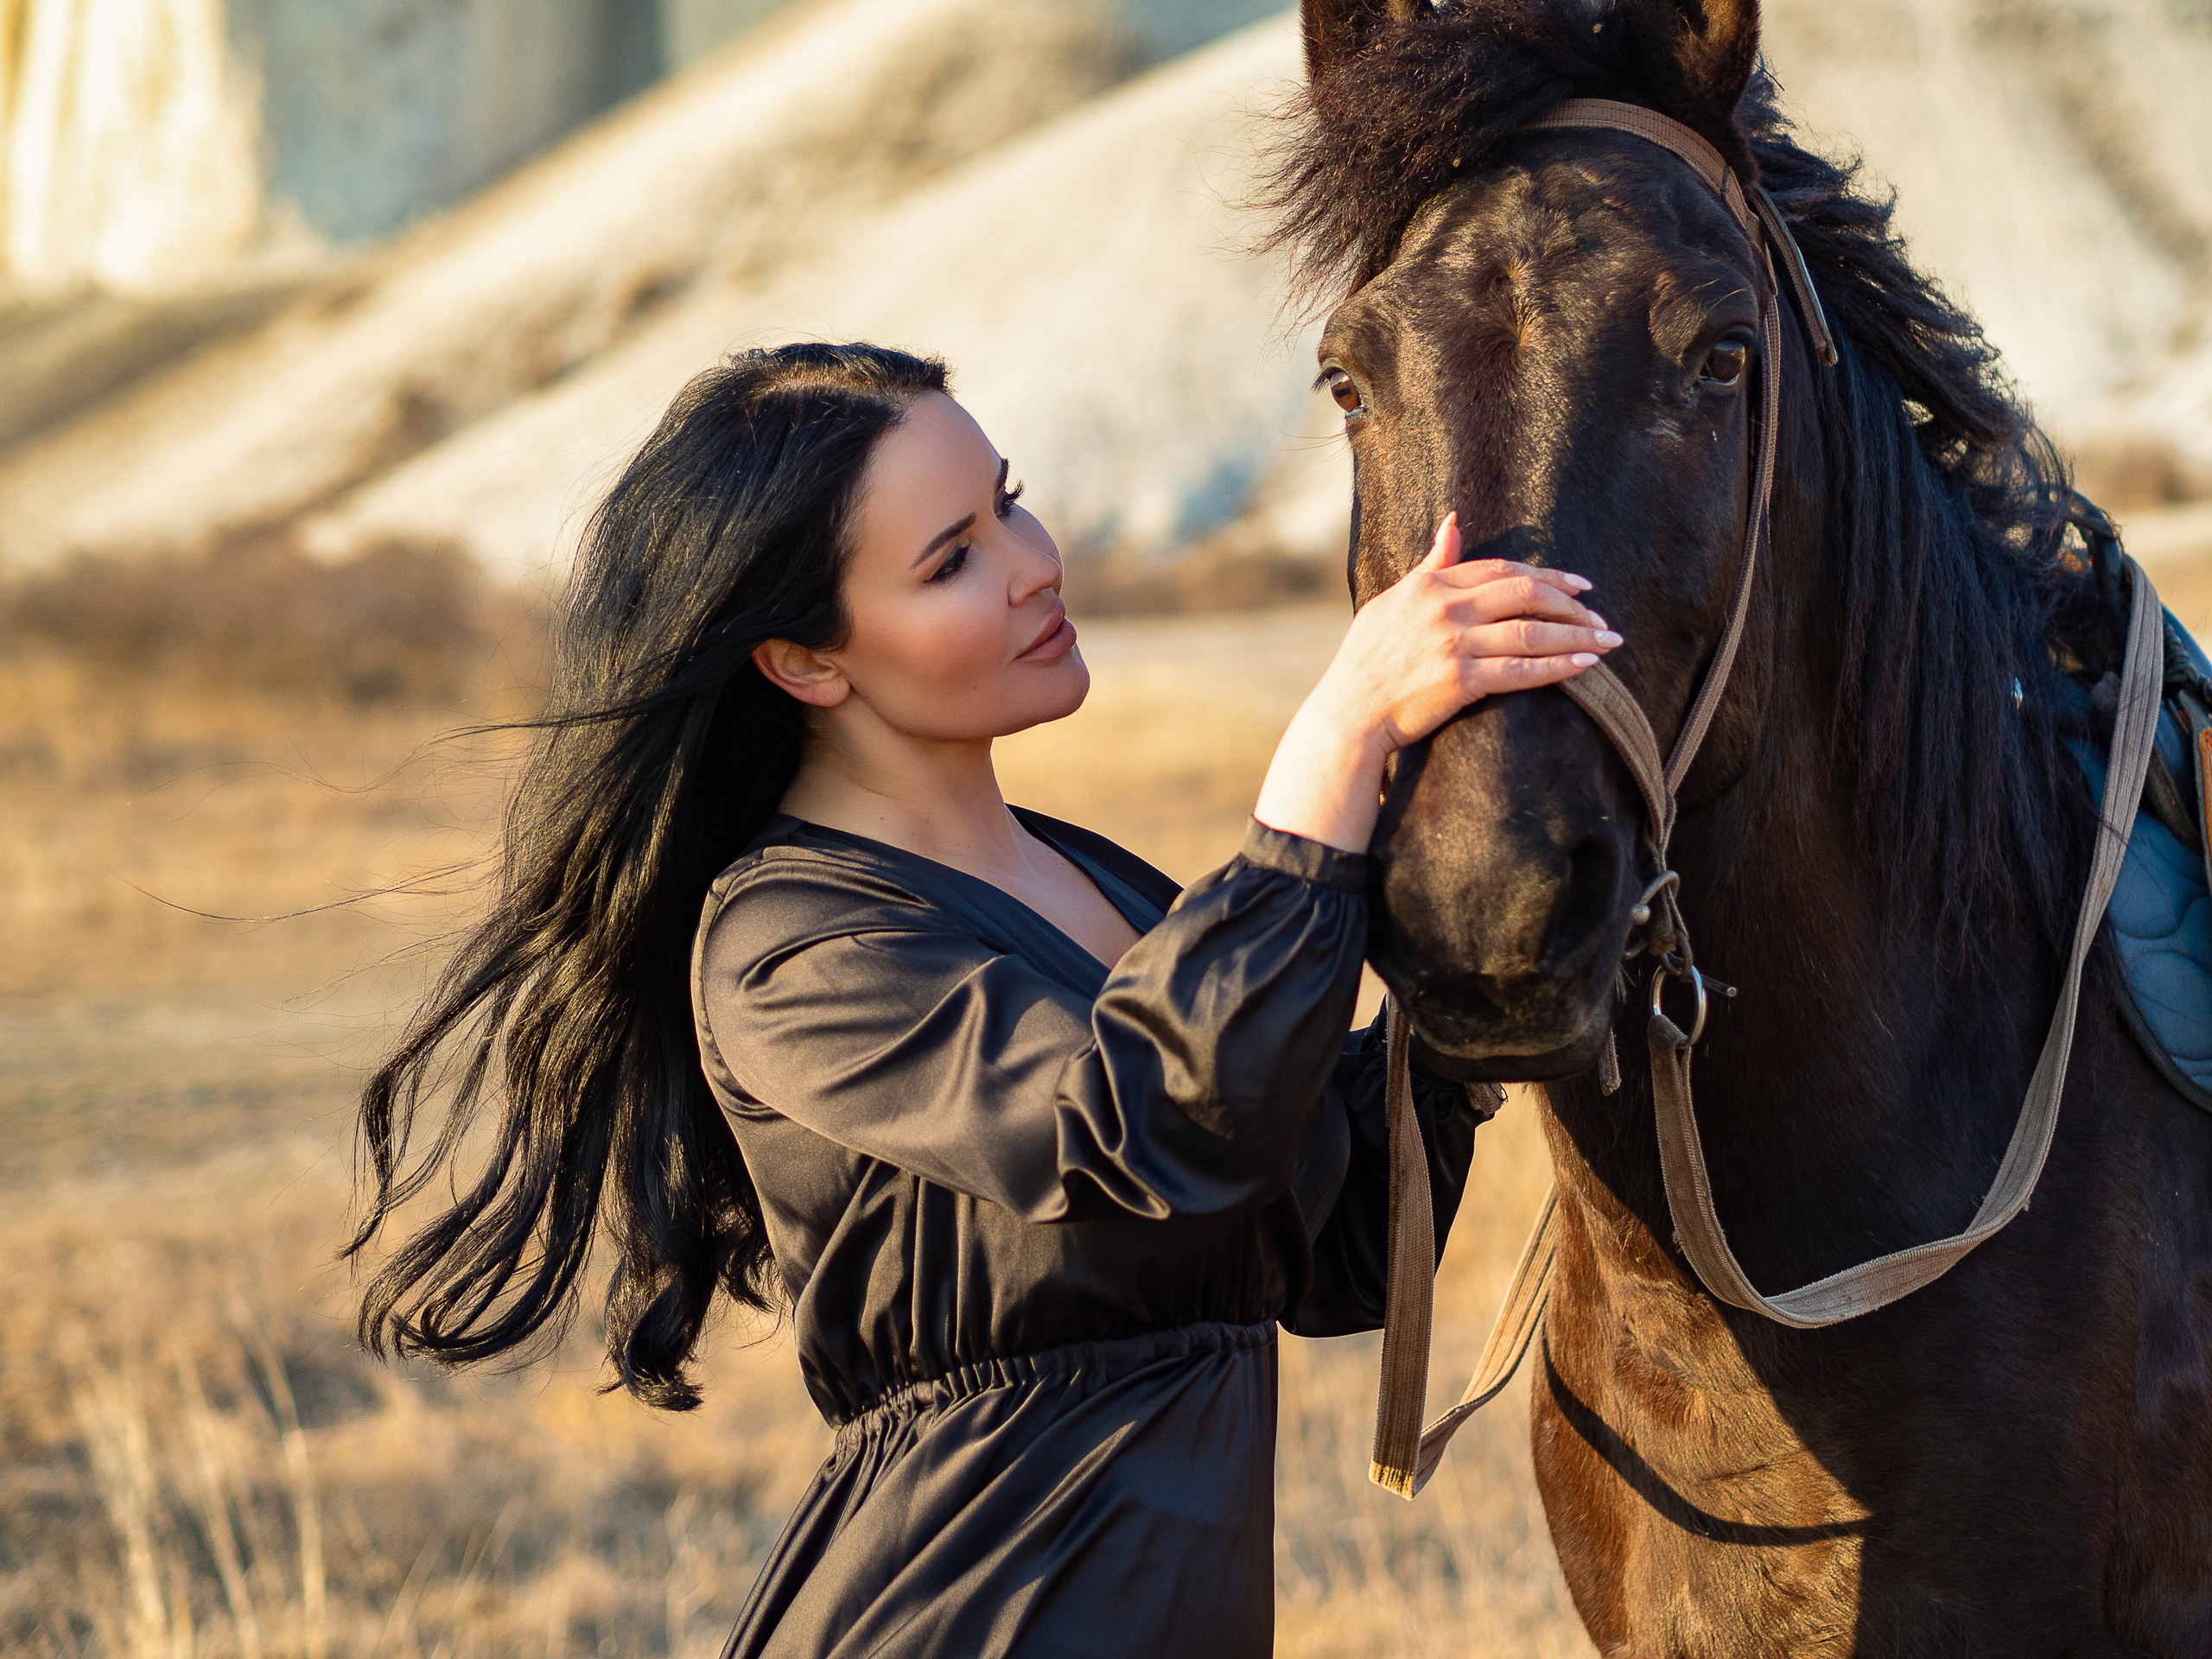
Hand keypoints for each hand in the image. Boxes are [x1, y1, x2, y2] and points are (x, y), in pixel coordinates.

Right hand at [1252, 515, 1619, 851]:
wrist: (1350, 712)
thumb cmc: (1367, 660)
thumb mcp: (1393, 601)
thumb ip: (1431, 565)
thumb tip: (1454, 521)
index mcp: (1431, 585)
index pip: (1502, 570)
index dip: (1548, 576)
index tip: (1581, 587)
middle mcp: (1444, 608)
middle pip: (1525, 593)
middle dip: (1571, 605)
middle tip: (1600, 618)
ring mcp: (1452, 643)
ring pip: (1531, 631)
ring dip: (1576, 636)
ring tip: (1607, 643)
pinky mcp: (1458, 681)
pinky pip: (1521, 670)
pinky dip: (1558, 667)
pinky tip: (1585, 666)